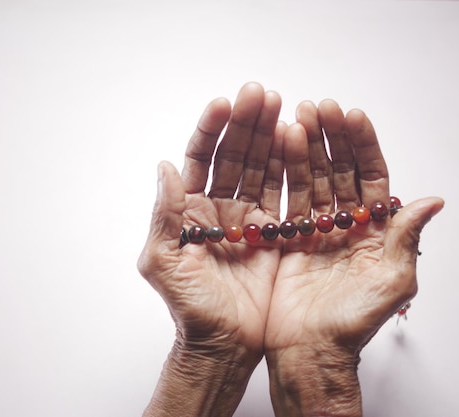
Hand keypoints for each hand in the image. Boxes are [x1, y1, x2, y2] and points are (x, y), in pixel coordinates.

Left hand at [137, 82, 283, 415]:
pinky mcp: (274, 232)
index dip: (210, 130)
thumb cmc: (189, 307)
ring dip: (268, 136)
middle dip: (245, 123)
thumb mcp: (164, 262)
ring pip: (258, 168)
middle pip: (232, 156)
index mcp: (189, 210)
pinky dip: (289, 167)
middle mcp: (218, 208)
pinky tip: (295, 139)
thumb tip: (164, 165)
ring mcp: (248, 218)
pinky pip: (281, 193)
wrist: (223, 343)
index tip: (224, 103)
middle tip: (259, 92)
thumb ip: (165, 215)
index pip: (199, 159)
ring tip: (281, 104)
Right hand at [264, 99, 443, 416]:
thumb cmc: (354, 321)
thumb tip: (432, 200)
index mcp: (376, 230)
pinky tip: (277, 147)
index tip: (352, 116)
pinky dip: (282, 172)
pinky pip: (287, 197)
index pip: (371, 176)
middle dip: (330, 137)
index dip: (363, 146)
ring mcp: (316, 228)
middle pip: (339, 170)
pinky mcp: (288, 237)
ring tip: (296, 117)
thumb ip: (406, 237)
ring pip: (311, 178)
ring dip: (305, 147)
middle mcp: (346, 224)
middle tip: (319, 107)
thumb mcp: (392, 281)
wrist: (310, 348)